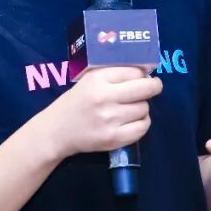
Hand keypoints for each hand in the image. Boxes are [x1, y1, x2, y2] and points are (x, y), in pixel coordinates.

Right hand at [41, 66, 162, 158]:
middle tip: (153, 87)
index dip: (142, 74)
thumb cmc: (76, 102)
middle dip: (154, 87)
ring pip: (144, 108)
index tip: (143, 77)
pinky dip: (142, 123)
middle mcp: (104, 97)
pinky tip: (133, 120)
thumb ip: (114, 74)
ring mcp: (110, 120)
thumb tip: (146, 74)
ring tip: (131, 107)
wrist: (56, 131)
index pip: (134, 72)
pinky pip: (142, 128)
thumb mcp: (90, 80)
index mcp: (97, 79)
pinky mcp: (114, 138)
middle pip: (145, 89)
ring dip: (142, 107)